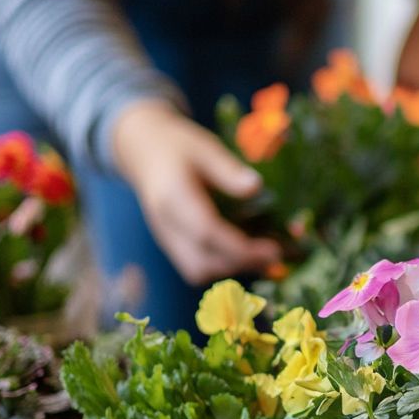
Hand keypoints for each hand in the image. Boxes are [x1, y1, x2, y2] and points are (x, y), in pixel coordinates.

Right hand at [111, 99, 281, 285]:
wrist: (143, 151)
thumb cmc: (178, 146)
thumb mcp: (206, 148)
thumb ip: (228, 169)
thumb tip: (256, 187)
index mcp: (172, 196)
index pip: (206, 232)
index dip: (241, 248)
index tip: (273, 250)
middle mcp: (165, 224)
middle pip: (201, 262)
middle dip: (240, 264)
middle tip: (275, 254)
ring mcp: (165, 238)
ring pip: (197, 271)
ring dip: (232, 269)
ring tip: (264, 256)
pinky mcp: (171, 244)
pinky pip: (195, 267)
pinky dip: (222, 267)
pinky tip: (245, 255)